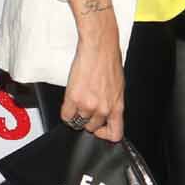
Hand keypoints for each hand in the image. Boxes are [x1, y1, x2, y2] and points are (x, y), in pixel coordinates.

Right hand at [60, 25, 124, 141]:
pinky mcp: (74, 98)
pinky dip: (66, 112)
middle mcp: (103, 108)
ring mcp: (88, 105)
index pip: (115, 134)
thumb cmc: (109, 63)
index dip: (105, 135)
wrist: (100, 49)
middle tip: (85, 109)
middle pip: (92, 127)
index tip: (100, 131)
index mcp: (117, 105)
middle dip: (87, 120)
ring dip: (76, 114)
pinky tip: (69, 103)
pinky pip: (66, 115)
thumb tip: (107, 111)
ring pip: (78, 121)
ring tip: (78, 102)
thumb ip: (112, 102)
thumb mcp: (118, 87)